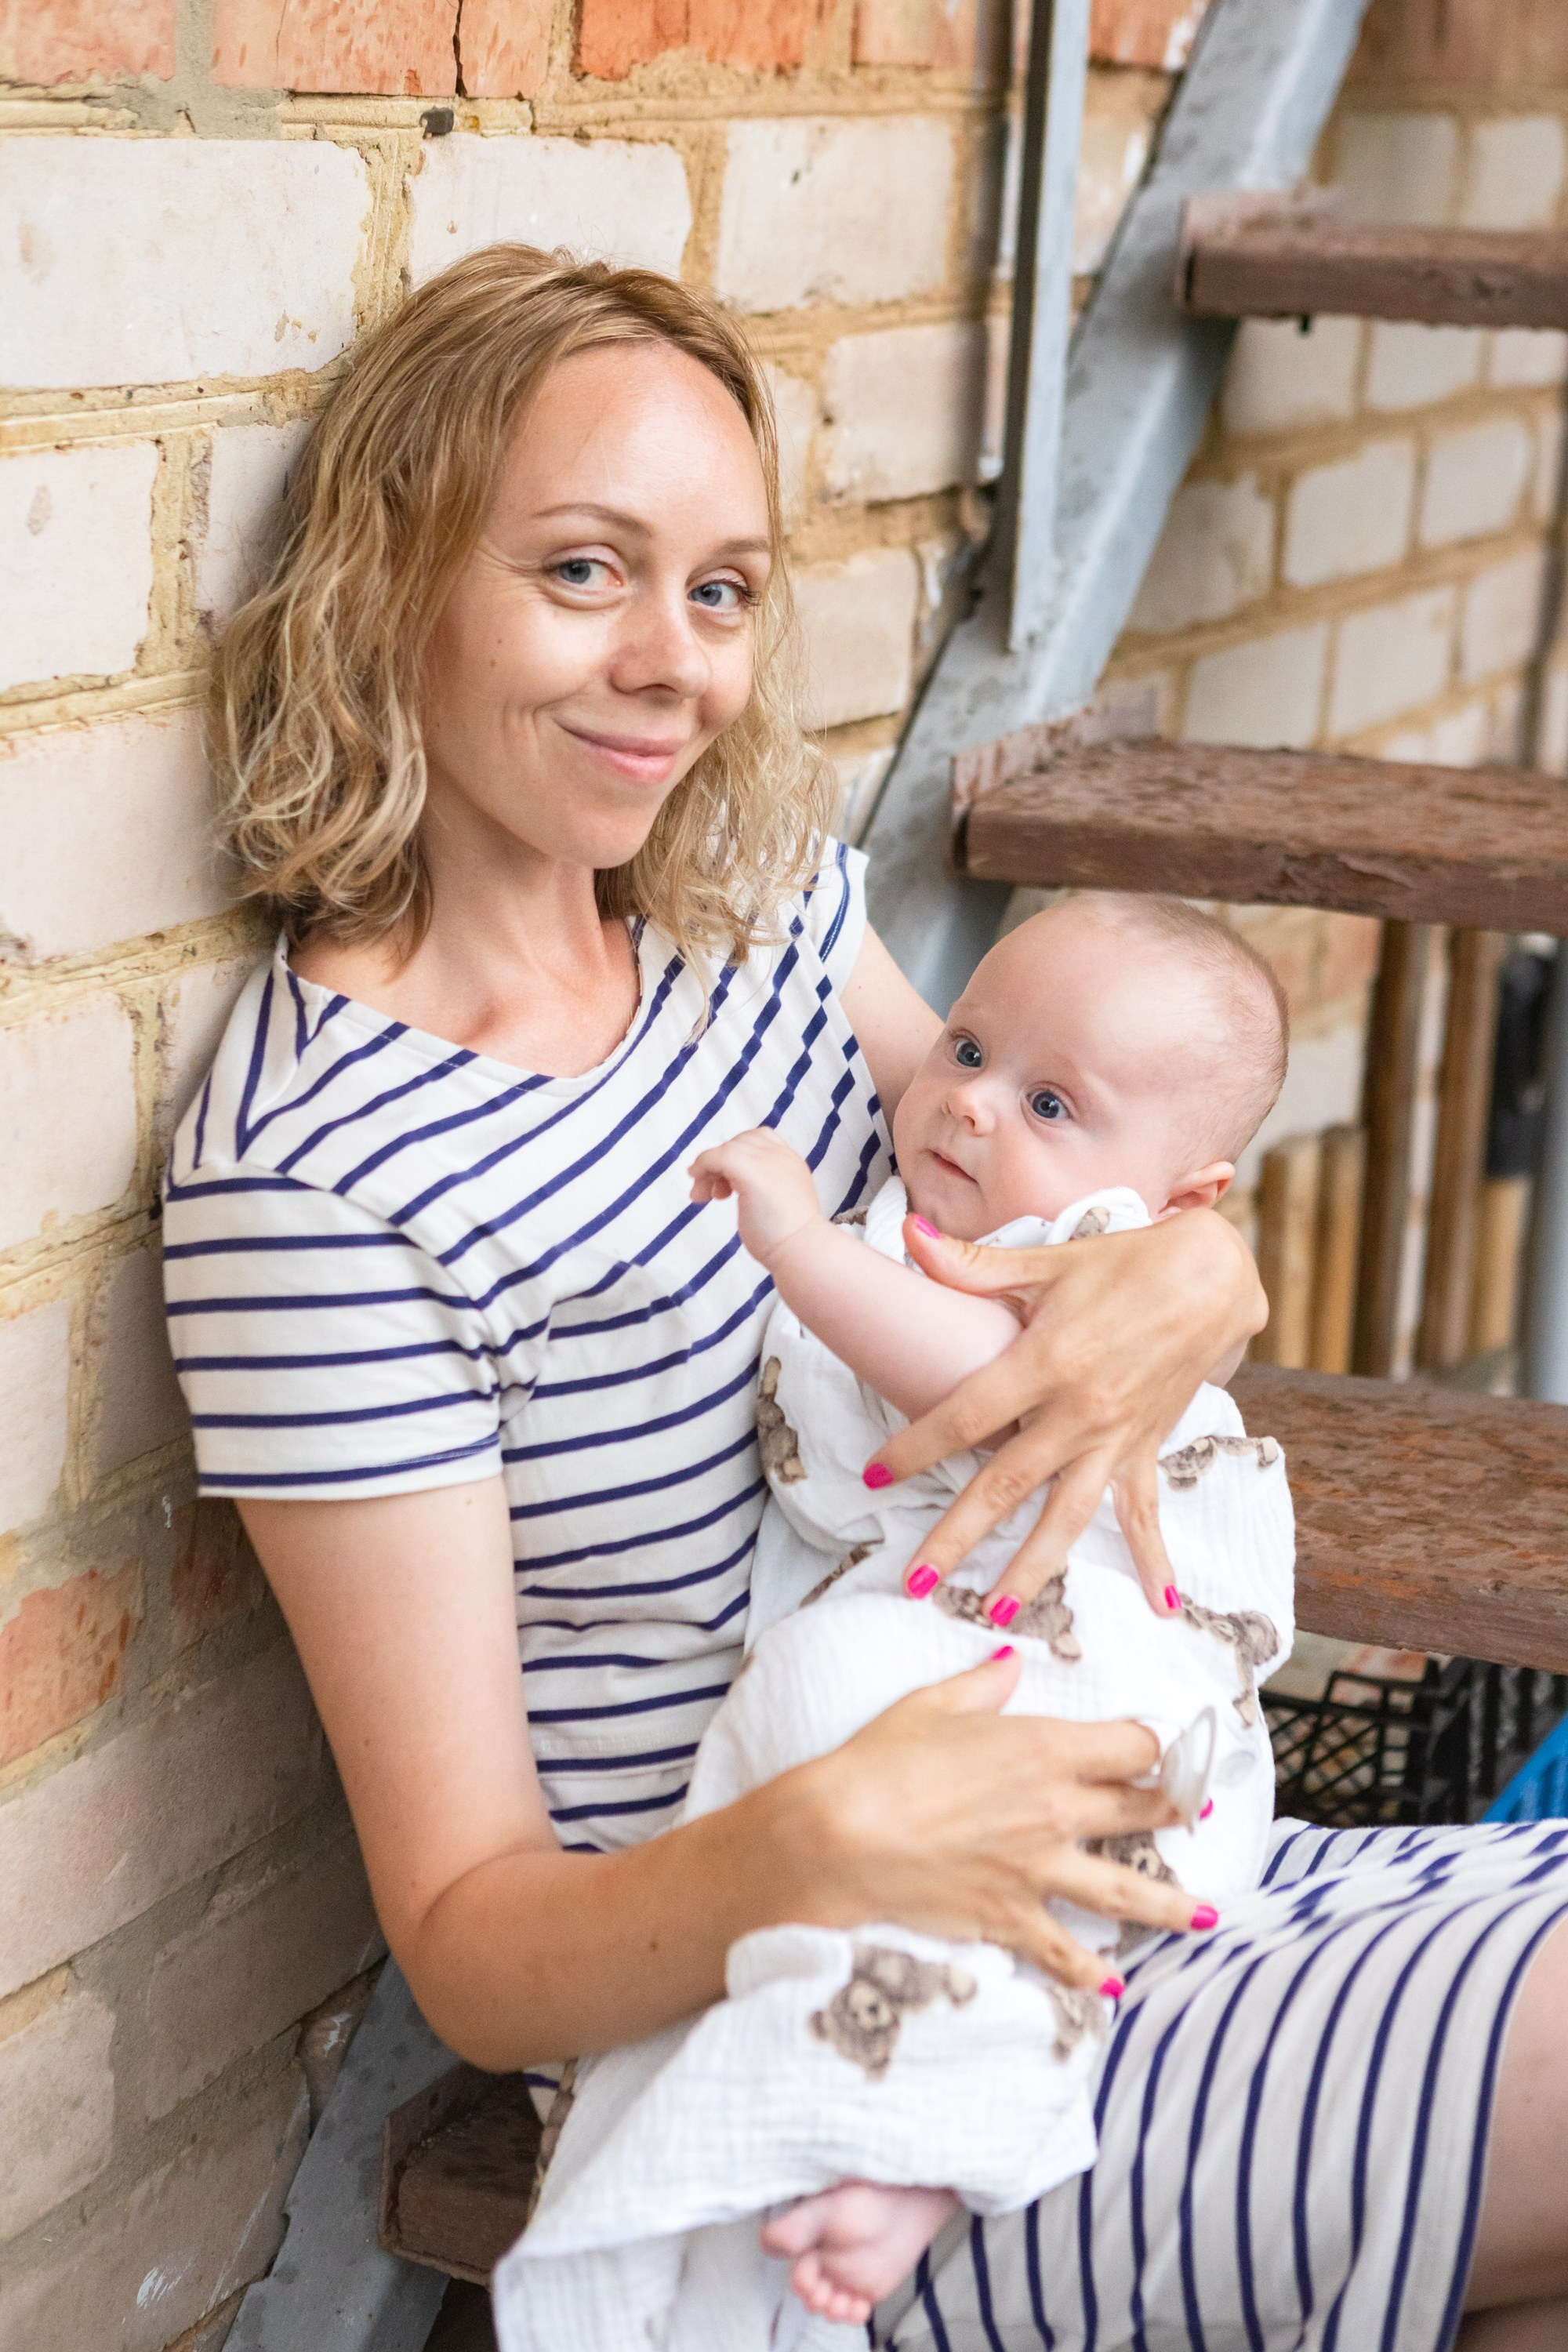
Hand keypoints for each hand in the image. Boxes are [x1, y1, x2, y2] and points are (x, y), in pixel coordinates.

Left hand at [689, 1129, 824, 1267]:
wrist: (803, 1251)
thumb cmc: (789, 1240)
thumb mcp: (779, 1204)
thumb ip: (765, 1189)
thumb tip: (737, 1188)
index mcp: (791, 1162)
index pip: (759, 1140)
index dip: (738, 1156)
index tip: (729, 1183)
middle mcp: (781, 1156)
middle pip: (740, 1142)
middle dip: (721, 1163)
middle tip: (712, 1193)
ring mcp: (767, 1161)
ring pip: (727, 1148)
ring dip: (709, 1169)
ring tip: (703, 1196)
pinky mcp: (750, 1171)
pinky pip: (717, 1156)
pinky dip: (702, 1168)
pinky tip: (698, 1190)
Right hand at [791, 1650, 1211, 1986]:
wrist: (839, 1835)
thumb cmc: (879, 1762)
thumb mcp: (931, 1706)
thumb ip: (982, 1686)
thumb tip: (1010, 1664)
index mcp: (1045, 1748)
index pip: (1132, 1743)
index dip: (1151, 1744)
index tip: (1157, 1749)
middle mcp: (1057, 1809)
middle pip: (1143, 1810)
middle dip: (1177, 1811)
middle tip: (1198, 1815)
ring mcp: (1040, 1869)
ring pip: (1128, 1890)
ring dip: (1173, 1904)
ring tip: (1205, 1915)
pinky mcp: (1013, 1917)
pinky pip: (1065, 1951)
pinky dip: (1092, 1971)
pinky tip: (1115, 1983)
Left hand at [869, 1208, 1264, 1619]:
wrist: (1214, 1274)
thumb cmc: (1126, 1263)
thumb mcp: (1049, 1262)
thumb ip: (973, 1264)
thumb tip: (910, 1234)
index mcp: (1047, 1362)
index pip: (965, 1415)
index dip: (916, 1446)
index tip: (874, 1474)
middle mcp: (1080, 1411)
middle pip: (1005, 1485)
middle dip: (957, 1538)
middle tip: (914, 1583)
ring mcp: (1117, 1437)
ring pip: (1066, 1516)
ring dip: (1030, 1569)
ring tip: (997, 1615)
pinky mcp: (1148, 1446)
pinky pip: (1146, 1512)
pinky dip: (1153, 1558)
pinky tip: (1163, 1604)